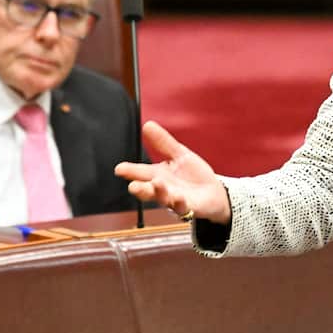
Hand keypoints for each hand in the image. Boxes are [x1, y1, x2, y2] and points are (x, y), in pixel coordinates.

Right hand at [114, 120, 230, 222]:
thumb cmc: (193, 174)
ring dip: (159, 192)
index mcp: (158, 175)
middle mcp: (163, 189)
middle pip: (148, 189)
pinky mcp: (188, 208)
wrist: (213, 193)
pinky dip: (179, 202)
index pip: (141, 172)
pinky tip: (178, 197)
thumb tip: (147, 125)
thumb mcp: (179, 154)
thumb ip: (163, 142)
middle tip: (133, 186)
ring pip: (163, 198)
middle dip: (140, 188)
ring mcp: (173, 200)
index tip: (119, 169)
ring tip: (157, 183)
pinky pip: (182, 207)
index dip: (130, 171)